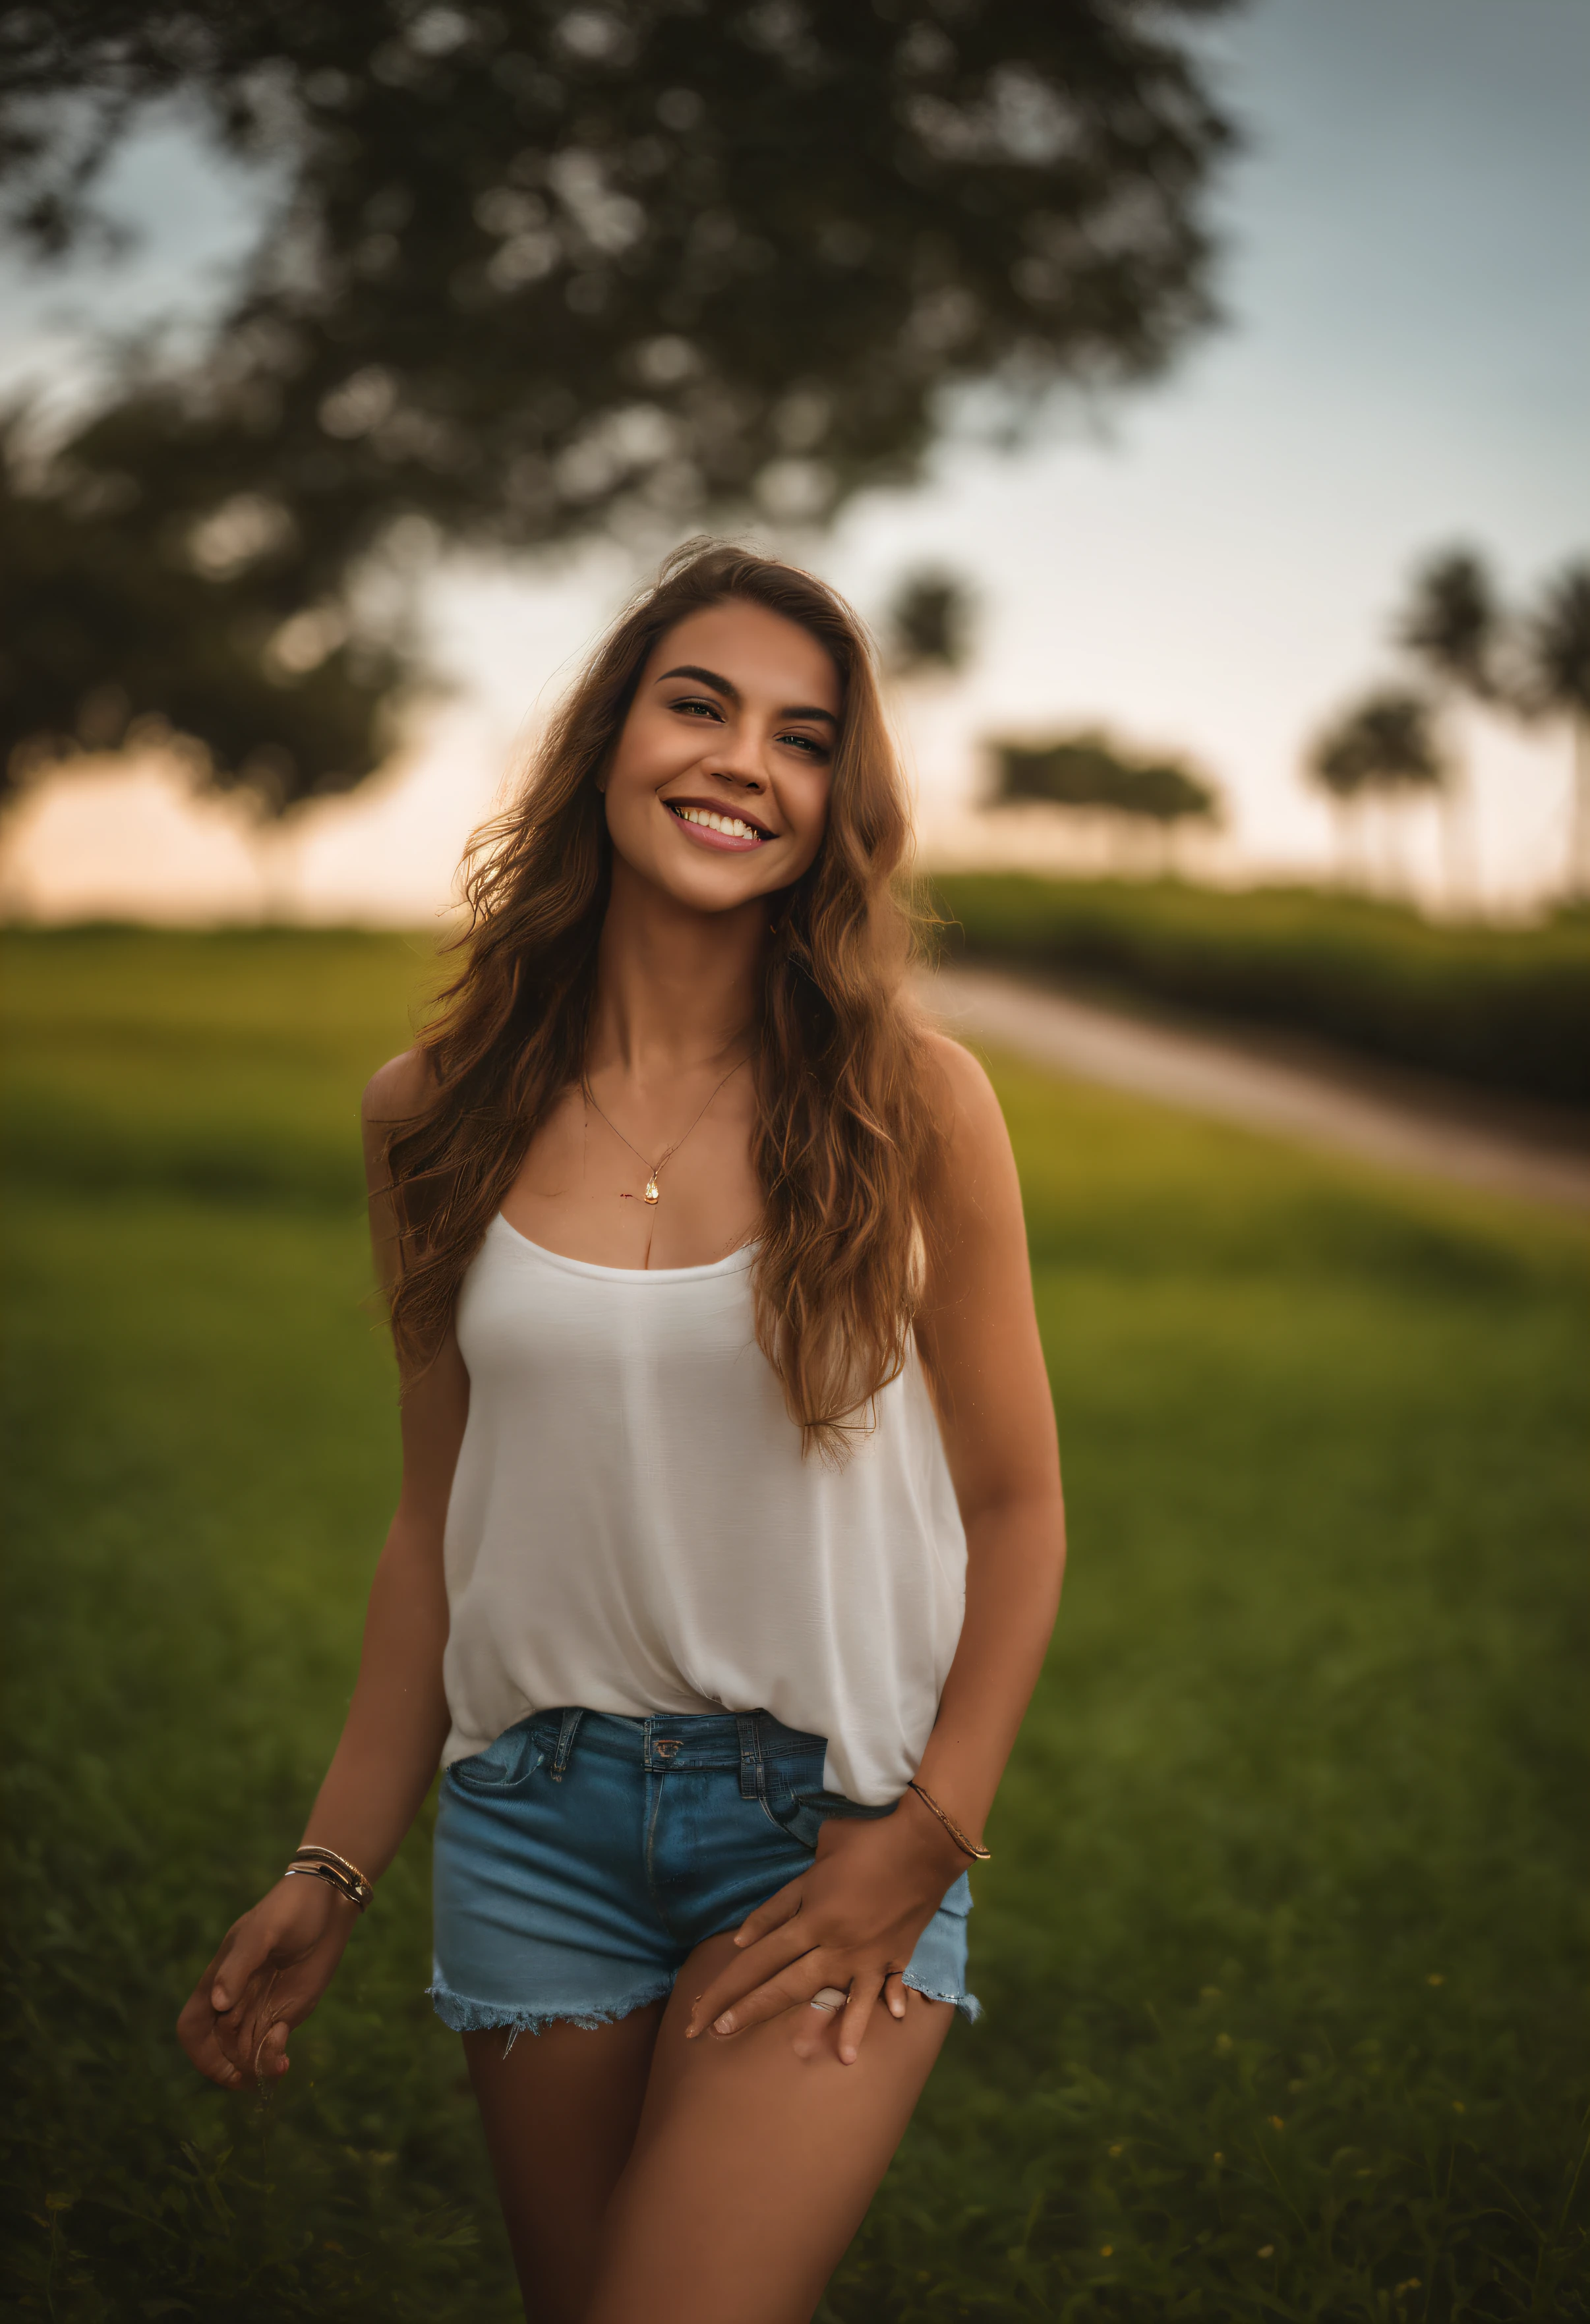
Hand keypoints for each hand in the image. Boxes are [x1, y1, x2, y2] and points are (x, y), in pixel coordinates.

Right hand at [177, 1875, 357, 2089]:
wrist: (328, 1901)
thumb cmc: (290, 1909)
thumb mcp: (262, 1931)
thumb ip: (239, 1966)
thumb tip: (218, 2005)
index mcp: (219, 1981)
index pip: (192, 2027)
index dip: (199, 2052)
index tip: (221, 2064)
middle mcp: (236, 2001)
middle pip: (219, 2050)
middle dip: (232, 2067)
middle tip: (255, 2072)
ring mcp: (261, 2009)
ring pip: (245, 2055)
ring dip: (256, 2068)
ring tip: (279, 2065)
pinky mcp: (286, 2013)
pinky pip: (270, 2048)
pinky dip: (273, 2058)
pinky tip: (284, 2053)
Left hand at [685, 1798, 965, 2064]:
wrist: (925, 1841)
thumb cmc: (866, 1840)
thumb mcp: (816, 1860)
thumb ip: (780, 1903)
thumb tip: (749, 1936)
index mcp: (812, 1917)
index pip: (759, 1958)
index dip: (728, 1985)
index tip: (702, 2011)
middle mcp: (834, 1944)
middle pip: (783, 1984)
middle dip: (747, 2011)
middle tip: (714, 2034)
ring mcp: (866, 1955)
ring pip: (832, 1998)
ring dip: (812, 2027)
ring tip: (797, 2054)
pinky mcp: (895, 1957)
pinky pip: (882, 1991)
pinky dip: (872, 2015)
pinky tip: (861, 2043)